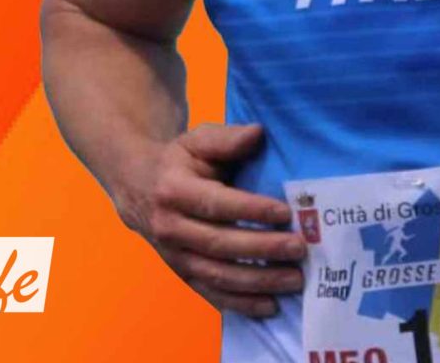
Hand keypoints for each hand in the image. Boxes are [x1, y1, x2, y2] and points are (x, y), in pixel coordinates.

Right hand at [118, 123, 305, 318]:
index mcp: (174, 191)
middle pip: (221, 244)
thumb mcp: (198, 140)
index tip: (286, 213)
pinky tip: (269, 306)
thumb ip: (227, 138)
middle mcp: (170, 227)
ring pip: (218, 275)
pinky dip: (241, 303)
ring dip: (258, 281)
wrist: (139, 188)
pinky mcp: (182, 274)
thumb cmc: (179, 161)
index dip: (251, 210)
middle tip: (300, 248)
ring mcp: (174, 256)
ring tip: (294, 280)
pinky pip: (212, 294)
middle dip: (263, 249)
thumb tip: (257, 134)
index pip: (217, 204)